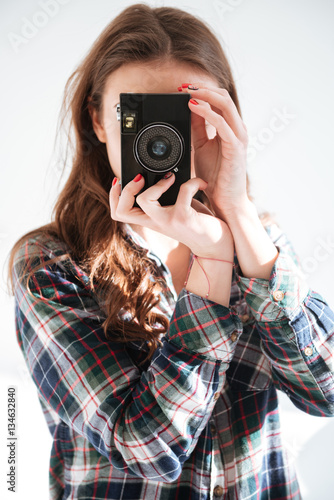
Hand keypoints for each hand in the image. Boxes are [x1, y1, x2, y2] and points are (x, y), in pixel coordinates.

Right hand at [109, 173, 233, 258]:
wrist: (216, 245)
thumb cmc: (197, 224)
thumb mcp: (176, 209)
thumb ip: (166, 195)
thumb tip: (163, 171)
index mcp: (150, 220)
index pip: (118, 213)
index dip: (113, 196)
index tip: (119, 180)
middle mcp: (155, 223)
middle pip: (122, 211)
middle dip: (126, 189)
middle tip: (141, 178)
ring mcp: (168, 222)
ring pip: (144, 200)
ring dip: (157, 183)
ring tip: (171, 178)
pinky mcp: (184, 218)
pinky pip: (183, 189)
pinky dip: (194, 182)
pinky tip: (201, 184)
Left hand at [180, 84, 248, 219]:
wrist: (225, 200)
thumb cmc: (216, 177)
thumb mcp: (202, 146)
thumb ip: (198, 128)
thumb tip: (190, 108)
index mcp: (230, 128)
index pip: (219, 100)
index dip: (201, 91)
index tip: (183, 89)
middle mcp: (237, 129)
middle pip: (224, 97)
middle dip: (202, 88)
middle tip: (183, 87)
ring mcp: (238, 137)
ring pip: (225, 105)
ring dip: (205, 95)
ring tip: (187, 93)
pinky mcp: (236, 148)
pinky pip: (222, 124)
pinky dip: (208, 113)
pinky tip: (194, 108)